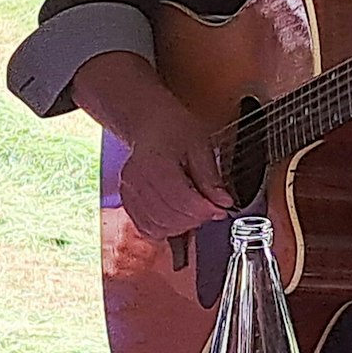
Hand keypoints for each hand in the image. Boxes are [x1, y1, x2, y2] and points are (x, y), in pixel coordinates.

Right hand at [118, 101, 232, 240]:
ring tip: (195, 214)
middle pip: (169, 216)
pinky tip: (178, 220)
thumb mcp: (199, 144)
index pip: (181, 199)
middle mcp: (137, 179)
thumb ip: (210, 176)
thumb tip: (224, 202)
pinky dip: (164, 229)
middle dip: (195, 220)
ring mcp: (129, 191)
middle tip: (211, 211)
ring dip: (180, 227)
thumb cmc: (173, 129)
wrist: (148, 123)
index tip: (220, 210)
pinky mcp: (127, 201)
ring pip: (156, 226)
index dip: (204, 210)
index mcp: (156, 162)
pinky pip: (145, 227)